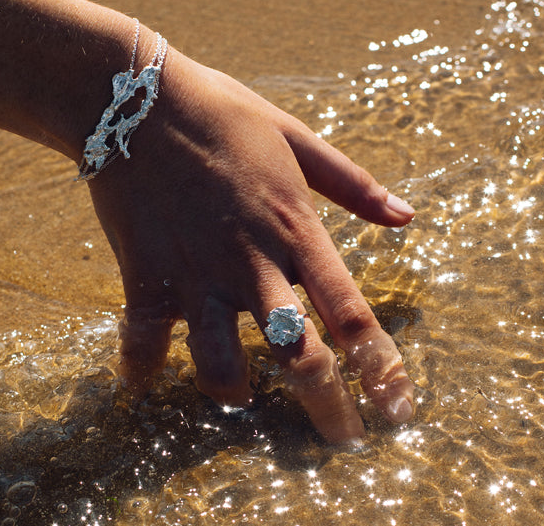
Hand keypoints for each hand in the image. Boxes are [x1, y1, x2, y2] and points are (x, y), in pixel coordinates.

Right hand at [86, 46, 415, 443]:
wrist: (136, 100)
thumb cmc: (223, 114)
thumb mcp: (298, 138)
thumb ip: (353, 184)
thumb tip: (408, 216)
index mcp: (297, 231)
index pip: (350, 313)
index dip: (380, 366)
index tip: (397, 407)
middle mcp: (253, 263)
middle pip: (299, 355)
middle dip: (326, 408)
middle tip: (341, 442)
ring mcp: (198, 274)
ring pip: (222, 363)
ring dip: (233, 392)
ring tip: (241, 399)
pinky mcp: (146, 275)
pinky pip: (144, 339)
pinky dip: (140, 366)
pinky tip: (140, 382)